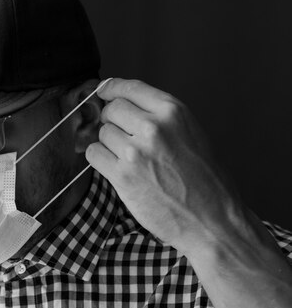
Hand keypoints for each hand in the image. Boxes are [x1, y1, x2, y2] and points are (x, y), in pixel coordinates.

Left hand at [86, 78, 243, 255]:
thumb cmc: (205, 181)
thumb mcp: (192, 134)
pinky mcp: (122, 175)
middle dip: (112, 121)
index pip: (130, 88)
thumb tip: (124, 104)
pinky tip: (116, 169)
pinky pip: (94, 155)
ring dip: (108, 145)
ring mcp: (136, 151)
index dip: (112, 88)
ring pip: (102, 133)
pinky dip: (100, 160)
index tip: (103, 91)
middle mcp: (153, 127)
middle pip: (112, 110)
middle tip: (122, 137)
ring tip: (129, 160)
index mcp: (173, 112)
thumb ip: (161, 118)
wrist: (212, 220)